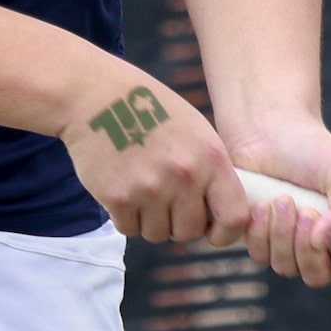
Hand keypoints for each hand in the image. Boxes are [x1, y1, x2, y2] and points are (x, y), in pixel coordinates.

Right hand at [60, 74, 247, 245]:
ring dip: (150, 220)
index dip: (225, 232)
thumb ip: (211, 172)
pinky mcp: (118, 198)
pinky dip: (126, 216)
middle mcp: (184, 176)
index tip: (212, 230)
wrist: (97, 97)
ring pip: (157, 234)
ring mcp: (151, 188)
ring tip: (142, 188)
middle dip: (178, 222)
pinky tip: (123, 187)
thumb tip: (219, 215)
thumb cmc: (149, 111)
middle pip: (190, 231)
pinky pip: (129, 228)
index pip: (234, 217)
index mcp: (211, 157)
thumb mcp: (196, 132)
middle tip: (165, 199)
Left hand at [231, 121, 330, 299]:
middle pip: (320, 277)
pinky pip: (260, 256)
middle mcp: (325, 248)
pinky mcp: (262, 241)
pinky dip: (260, 231)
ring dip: (283, 234)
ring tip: (282, 199)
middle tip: (305, 211)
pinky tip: (262, 205)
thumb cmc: (312, 149)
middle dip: (308, 248)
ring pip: (287, 268)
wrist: (268, 131)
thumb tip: (325, 243)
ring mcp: (291, 248)